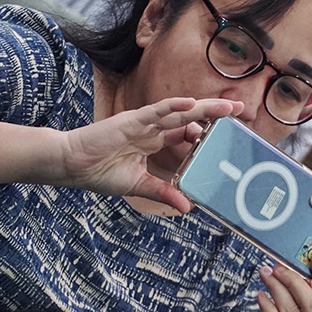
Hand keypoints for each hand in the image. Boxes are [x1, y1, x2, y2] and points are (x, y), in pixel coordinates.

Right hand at [57, 97, 242, 208]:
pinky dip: (174, 106)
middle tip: (241, 112)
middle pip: (190, 119)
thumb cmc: (98, 173)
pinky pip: (156, 111)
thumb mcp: (137, 185)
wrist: (70, 165)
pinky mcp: (131, 121)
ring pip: (179, 112)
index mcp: (153, 141)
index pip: (186, 133)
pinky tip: (192, 104)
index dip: (206, 133)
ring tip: (229, 108)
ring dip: (205, 109)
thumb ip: (162, 192)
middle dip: (215, 115)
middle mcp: (152, 129)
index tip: (227, 137)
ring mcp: (143, 123)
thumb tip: (186, 207)